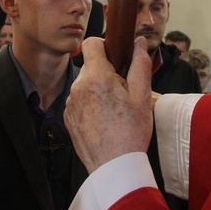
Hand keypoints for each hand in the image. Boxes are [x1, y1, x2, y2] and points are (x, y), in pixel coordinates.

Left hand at [65, 37, 153, 173]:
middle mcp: (78, 87)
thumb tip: (139, 42)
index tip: (117, 59)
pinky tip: (104, 121)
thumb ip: (140, 65)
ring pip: (85, 85)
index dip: (105, 46)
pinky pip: (79, 101)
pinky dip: (90, 105)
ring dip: (97, 90)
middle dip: (106, 73)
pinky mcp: (68, 118)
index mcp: (96, 77)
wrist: (113, 167)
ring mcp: (70, 103)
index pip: (91, 43)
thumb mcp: (142, 97)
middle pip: (91, 66)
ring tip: (114, 110)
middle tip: (123, 92)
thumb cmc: (131, 132)